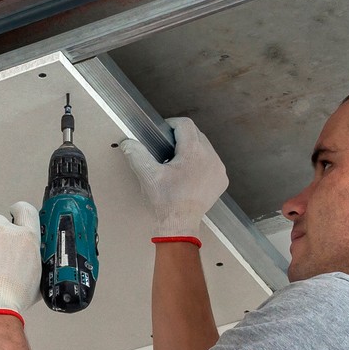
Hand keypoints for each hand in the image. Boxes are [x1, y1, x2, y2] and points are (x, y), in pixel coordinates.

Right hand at [120, 118, 227, 239]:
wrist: (179, 225)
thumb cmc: (165, 201)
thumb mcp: (147, 175)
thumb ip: (136, 154)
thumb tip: (127, 142)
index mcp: (193, 152)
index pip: (185, 124)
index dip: (171, 125)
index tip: (162, 135)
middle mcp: (211, 157)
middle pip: (196, 134)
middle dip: (181, 138)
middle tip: (166, 151)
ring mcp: (219, 169)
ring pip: (205, 147)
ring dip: (191, 150)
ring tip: (177, 164)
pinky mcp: (222, 180)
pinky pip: (212, 162)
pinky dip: (201, 163)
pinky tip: (189, 175)